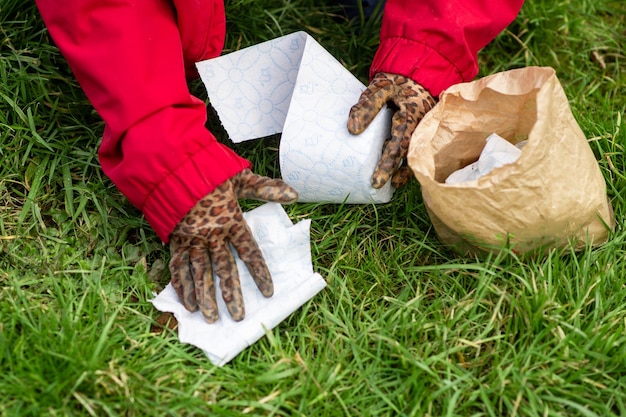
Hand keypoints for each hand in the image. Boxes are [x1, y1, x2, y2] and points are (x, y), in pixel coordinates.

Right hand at [168, 169, 297, 322]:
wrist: (172, 167)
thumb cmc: (209, 172)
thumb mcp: (240, 178)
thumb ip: (266, 189)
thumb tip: (294, 194)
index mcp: (231, 221)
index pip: (249, 252)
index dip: (259, 273)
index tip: (268, 292)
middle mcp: (212, 234)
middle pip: (223, 269)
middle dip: (231, 295)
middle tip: (237, 316)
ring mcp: (192, 239)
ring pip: (199, 273)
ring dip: (205, 297)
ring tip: (210, 318)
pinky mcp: (175, 240)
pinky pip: (178, 267)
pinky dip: (182, 285)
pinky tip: (187, 303)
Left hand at [348, 73, 435, 188]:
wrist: (418, 73)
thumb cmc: (396, 81)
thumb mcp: (380, 88)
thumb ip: (366, 106)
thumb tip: (352, 130)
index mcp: (411, 116)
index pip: (398, 145)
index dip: (387, 164)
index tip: (375, 180)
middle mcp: (421, 127)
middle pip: (407, 155)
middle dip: (394, 172)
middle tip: (378, 186)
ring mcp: (424, 130)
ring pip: (415, 154)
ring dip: (404, 171)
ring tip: (392, 185)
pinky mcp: (423, 131)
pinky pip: (417, 149)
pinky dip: (408, 162)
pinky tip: (399, 173)